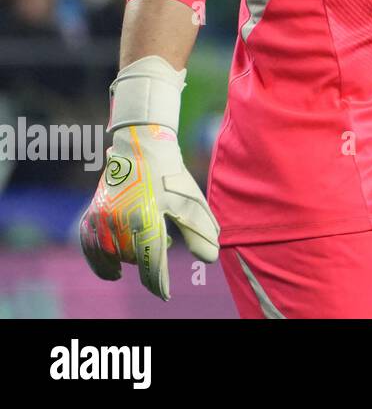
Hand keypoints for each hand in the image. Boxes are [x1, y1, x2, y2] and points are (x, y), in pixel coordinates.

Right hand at [79, 56, 219, 300]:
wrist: (141, 147)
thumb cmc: (171, 175)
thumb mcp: (191, 202)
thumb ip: (200, 232)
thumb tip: (210, 259)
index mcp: (147, 218)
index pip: (151, 263)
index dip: (158, 282)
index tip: (165, 294)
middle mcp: (120, 221)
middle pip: (134, 259)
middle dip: (149, 258)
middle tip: (166, 241)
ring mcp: (102, 219)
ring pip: (113, 256)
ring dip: (129, 258)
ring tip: (145, 249)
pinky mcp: (91, 215)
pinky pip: (90, 248)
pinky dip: (100, 262)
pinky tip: (112, 273)